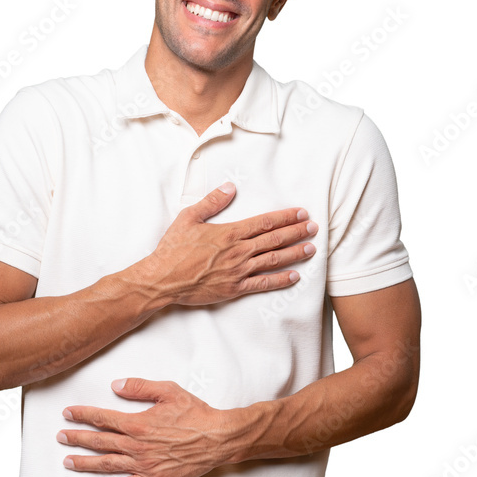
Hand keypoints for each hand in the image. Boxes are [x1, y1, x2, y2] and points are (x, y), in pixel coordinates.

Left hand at [57, 378, 238, 476]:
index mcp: (138, 423)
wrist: (217, 439)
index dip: (82, 415)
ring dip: (84, 463)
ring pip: (106, 465)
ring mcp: (143, 464)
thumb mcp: (168, 391)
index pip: (102, 418)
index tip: (67, 413)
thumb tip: (115, 386)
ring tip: (67, 461)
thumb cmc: (195, 413)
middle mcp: (136, 445)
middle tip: (60, 437)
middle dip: (77, 438)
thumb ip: (139, 387)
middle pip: (99, 442)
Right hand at [140, 183, 317, 306]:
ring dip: (294, 254)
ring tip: (310, 249)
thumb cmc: (173, 248)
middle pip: (274, 240)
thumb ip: (212, 202)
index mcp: (229, 233)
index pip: (264, 223)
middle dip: (296, 233)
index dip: (285, 217)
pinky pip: (262, 284)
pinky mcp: (234, 289)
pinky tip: (294, 276)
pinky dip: (280, 280)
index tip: (301, 213)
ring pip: (273, 261)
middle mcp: (238, 251)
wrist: (163, 278)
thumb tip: (230, 187)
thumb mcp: (188, 218)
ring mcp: (238, 271)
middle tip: (313, 228)